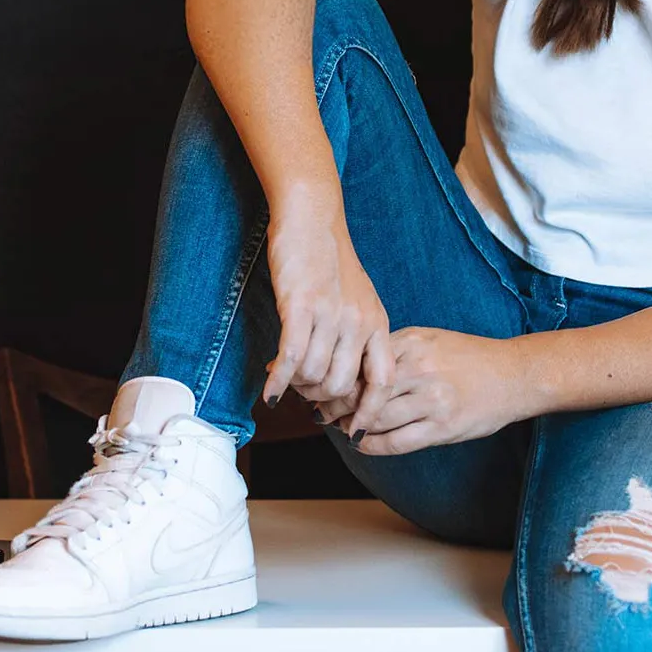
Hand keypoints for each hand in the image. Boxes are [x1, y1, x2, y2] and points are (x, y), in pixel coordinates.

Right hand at [260, 197, 395, 408]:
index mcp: (377, 323)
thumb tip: (341, 381)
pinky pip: (292, 359)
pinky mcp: (301, 307)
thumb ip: (357, 337)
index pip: (382, 382)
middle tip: (303, 394)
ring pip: (314, 376)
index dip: (368, 413)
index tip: (353, 432)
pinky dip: (278, 381)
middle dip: (319, 399)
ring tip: (286, 378)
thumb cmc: (330, 261)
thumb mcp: (358, 300)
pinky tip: (268, 390)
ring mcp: (331, 315)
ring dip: (296, 386)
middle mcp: (359, 323)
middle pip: (342, 387)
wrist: (312, 219)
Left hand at [310, 326, 525, 455]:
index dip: (335, 377)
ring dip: (351, 427)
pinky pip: (396, 443)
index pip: (360, 362)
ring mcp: (432, 401)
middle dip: (335, 405)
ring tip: (339, 427)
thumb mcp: (430, 340)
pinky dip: (372, 445)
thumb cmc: (469, 357)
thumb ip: (396, 351)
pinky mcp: (443, 428)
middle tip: (318, 411)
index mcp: (413, 343)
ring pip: (375, 419)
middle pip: (362, 392)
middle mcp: (420, 370)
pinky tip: (362, 442)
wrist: (514, 375)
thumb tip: (353, 367)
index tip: (318, 384)